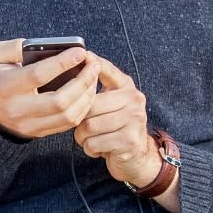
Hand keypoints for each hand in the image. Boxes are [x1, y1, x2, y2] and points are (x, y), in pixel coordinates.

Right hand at [0, 38, 100, 138]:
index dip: (62, 63)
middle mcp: (18, 109)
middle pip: (59, 101)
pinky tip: (87, 92)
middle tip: (93, 64)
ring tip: (93, 77)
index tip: (80, 51)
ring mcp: (29, 124)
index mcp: (6, 87)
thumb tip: (42, 46)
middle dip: (82, 81)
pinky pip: (68, 124)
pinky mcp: (38, 133)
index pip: (38, 75)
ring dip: (86, 95)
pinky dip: (82, 108)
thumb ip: (14, 47)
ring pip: (67, 115)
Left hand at [73, 56, 180, 212]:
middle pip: (91, 104)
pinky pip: (94, 143)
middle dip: (79, 120)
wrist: (137, 157)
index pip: (107, 70)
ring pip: (89, 126)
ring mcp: (134, 120)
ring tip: (90, 138)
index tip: (84, 55)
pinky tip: (99, 148)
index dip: (94, 63)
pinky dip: (90, 149)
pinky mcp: (129, 141)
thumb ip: (95, 89)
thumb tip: (75, 69)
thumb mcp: (110, 104)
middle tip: (82, 127)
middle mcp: (134, 100)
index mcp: (126, 87)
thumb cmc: (114, 127)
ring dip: (82, 137)